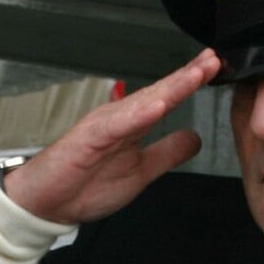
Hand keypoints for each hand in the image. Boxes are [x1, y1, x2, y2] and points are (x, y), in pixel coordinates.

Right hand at [3, 48, 221, 224]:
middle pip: (159, 92)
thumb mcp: (141, 172)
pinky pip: (117, 125)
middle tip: (214, 58)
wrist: (45, 205)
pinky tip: (158, 106)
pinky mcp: (88, 140)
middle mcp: (120, 118)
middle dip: (188, 75)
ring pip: (143, 102)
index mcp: (133, 124)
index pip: (168, 98)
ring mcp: (104, 126)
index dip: (192, 83)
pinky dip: (138, 115)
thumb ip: (167, 153)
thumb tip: (196, 138)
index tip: (217, 67)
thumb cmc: (85, 186)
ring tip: (196, 74)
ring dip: (170, 88)